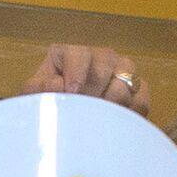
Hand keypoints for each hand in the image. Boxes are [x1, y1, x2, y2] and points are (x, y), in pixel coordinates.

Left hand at [21, 44, 149, 116]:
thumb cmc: (48, 102)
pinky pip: (142, 98)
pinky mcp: (137, 89)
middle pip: (105, 63)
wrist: (63, 123)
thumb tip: (55, 84)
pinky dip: (130, 111)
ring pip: (127, 78)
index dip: (76, 72)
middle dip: (94, 88)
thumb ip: (36, 89)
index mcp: (69, 54)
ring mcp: (121, 71)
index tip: (72, 92)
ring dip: (112, 100)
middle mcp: (99, 57)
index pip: (78, 53)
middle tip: (86, 108)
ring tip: (98, 117)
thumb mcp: (35, 95)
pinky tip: (114, 123)